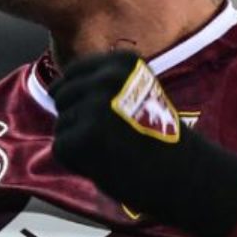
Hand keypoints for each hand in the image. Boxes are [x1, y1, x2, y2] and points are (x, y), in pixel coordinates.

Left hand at [51, 51, 236, 236]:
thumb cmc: (156, 138)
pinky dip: (78, 162)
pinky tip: (107, 164)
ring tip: (114, 150)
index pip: (73, 74)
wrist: (184, 175)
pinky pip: (62, 148)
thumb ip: (100, 83)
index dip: (86, 100)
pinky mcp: (82, 138)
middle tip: (114, 137)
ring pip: (61, 123)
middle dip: (78, 119)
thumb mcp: (135, 91)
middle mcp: (106, 77)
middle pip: (61, 95)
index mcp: (121, 61)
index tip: (116, 117)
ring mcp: (93, 107)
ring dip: (80, 141)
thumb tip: (52, 89)